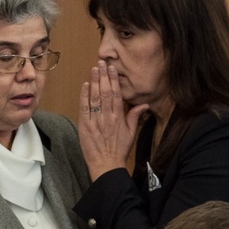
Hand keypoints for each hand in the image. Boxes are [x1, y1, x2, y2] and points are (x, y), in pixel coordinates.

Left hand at [77, 60, 148, 180]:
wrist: (106, 165)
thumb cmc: (119, 151)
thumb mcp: (131, 134)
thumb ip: (135, 117)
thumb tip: (144, 105)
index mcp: (119, 118)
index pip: (117, 94)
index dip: (114, 80)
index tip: (112, 69)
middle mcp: (107, 117)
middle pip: (105, 92)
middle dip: (103, 76)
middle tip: (101, 62)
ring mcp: (95, 121)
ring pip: (95, 98)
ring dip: (94, 82)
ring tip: (94, 69)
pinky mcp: (85, 126)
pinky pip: (84, 108)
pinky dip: (84, 96)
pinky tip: (85, 85)